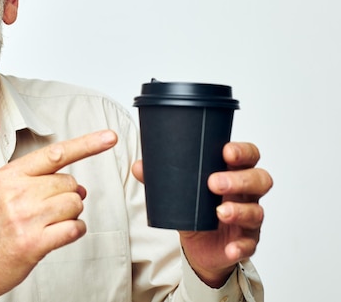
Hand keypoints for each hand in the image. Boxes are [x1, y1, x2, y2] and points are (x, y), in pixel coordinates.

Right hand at [0, 130, 117, 301]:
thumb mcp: (5, 193)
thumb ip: (40, 182)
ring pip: (75, 204)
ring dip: (71, 216)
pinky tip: (55, 236)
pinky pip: (75, 228)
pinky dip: (74, 232)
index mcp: (9, 175)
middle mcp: (16, 192)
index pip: (56, 153)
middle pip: (70, 183)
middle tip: (48, 212)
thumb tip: (79, 187)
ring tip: (48, 225)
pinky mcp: (34, 242)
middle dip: (69, 197)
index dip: (87, 144)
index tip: (109, 137)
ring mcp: (25, 217)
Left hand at [132, 142, 272, 287]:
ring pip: (256, 211)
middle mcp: (247, 194)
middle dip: (239, 179)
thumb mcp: (180, 192)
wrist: (202, 245)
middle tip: (213, 183)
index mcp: (234, 173)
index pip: (249, 156)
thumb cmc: (197, 209)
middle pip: (259, 180)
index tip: (226, 152)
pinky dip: (240, 246)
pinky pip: (249, 244)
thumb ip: (161, 178)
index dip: (243, 152)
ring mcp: (249, 218)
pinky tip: (230, 247)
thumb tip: (139, 166)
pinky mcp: (246, 242)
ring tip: (220, 212)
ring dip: (239, 210)